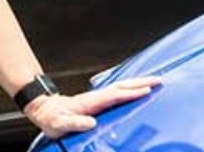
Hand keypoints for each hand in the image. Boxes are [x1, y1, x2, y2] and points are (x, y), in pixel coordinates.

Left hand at [24, 77, 160, 137]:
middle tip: (159, 80)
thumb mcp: (59, 124)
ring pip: (121, 87)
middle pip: (122, 86)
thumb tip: (91, 123)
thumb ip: (74, 123)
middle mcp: (96, 97)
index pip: (114, 96)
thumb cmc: (51, 119)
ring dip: (138, 84)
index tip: (146, 90)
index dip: (130, 93)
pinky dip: (130, 89)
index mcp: (90, 102)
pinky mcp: (98, 102)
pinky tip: (138, 91)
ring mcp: (97, 98)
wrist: (44, 111)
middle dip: (140, 82)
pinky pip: (118, 93)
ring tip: (154, 82)